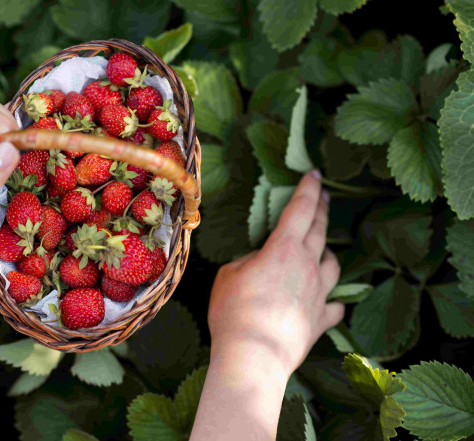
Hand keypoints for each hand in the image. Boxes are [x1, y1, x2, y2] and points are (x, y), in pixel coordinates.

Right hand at [207, 170, 343, 374]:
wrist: (253, 357)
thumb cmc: (234, 311)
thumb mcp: (229, 275)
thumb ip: (249, 262)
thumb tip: (261, 263)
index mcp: (284, 249)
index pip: (300, 210)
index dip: (308, 188)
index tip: (314, 173)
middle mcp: (308, 266)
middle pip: (320, 230)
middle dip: (322, 208)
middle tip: (324, 195)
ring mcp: (318, 294)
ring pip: (332, 264)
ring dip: (327, 252)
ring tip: (322, 250)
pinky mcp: (320, 320)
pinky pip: (333, 305)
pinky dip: (331, 300)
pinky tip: (328, 301)